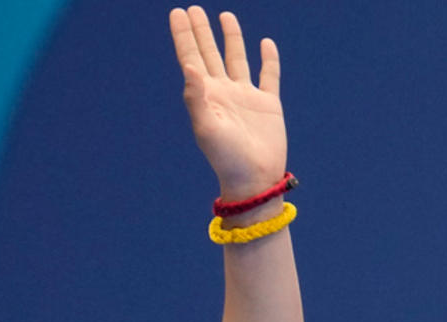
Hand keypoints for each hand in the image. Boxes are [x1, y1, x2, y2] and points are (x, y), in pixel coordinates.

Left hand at [169, 7, 285, 199]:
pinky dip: (268, 58)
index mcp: (206, 96)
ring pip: (237, 58)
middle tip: (193, 8)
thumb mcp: (206, 128)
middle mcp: (223, 92)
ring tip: (224, 16)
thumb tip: (189, 66)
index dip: (184, 35)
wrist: (253, 179)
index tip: (177, 12)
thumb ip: (196, 98)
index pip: (191, 58)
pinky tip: (264, 44)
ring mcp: (246, 96)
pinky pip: (269, 75)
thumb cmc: (226, 158)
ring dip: (231, 37)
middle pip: (210, 53)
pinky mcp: (268, 104)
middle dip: (201, 31)